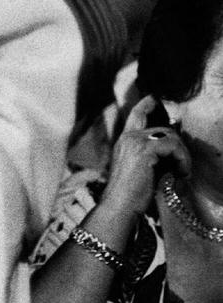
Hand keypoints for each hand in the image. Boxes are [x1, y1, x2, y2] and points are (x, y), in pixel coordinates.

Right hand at [104, 95, 190, 214]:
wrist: (119, 205)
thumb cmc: (128, 193)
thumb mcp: (138, 169)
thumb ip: (150, 156)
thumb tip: (171, 151)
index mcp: (124, 141)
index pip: (136, 115)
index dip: (146, 104)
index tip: (154, 98)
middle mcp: (128, 137)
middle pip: (163, 129)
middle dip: (179, 146)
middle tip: (183, 165)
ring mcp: (136, 142)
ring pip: (171, 136)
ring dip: (182, 155)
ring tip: (182, 173)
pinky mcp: (145, 150)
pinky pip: (174, 146)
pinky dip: (182, 160)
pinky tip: (181, 174)